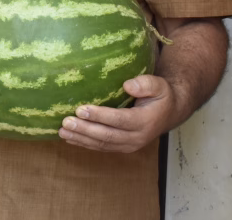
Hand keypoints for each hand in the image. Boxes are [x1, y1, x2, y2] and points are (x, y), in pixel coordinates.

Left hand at [58, 74, 177, 152]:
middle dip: (85, 130)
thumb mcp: (159, 85)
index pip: (120, 120)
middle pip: (108, 135)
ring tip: (62, 131)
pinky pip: (102, 147)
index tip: (81, 110)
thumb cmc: (161, 95)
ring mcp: (129, 145)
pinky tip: (70, 138)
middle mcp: (137, 137)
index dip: (100, 116)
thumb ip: (146, 84)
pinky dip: (85, 144)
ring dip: (81, 139)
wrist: (169, 113)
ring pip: (102, 144)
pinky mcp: (122, 147)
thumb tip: (127, 85)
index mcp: (145, 121)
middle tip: (66, 122)